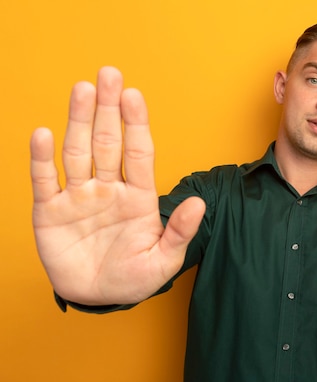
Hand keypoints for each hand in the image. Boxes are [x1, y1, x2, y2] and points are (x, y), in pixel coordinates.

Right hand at [30, 67, 205, 304]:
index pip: (139, 153)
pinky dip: (42, 158)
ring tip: (82, 89)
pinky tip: (44, 134)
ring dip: (79, 121)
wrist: (98, 297)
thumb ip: (179, 232)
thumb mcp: (163, 260)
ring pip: (78, 152)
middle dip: (108, 109)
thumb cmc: (134, 278)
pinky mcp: (50, 211)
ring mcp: (79, 197)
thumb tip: (198, 204)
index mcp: (139, 197)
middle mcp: (108, 189)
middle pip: (108, 141)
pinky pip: (45, 181)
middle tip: (109, 74)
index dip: (136, 124)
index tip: (134, 95)